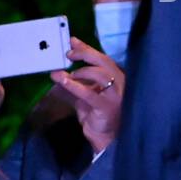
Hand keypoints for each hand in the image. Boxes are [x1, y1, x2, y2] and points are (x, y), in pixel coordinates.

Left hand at [49, 37, 123, 153]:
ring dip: (80, 71)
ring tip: (65, 74)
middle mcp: (120, 84)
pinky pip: (90, 94)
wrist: (104, 137)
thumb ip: (77, 81)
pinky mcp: (107, 107)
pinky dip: (75, 86)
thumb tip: (60, 69)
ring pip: (100, 74)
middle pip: (104, 62)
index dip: (87, 48)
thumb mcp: (86, 93)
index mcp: (116, 77)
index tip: (72, 41)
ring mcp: (116, 95)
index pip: (102, 58)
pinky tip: (63, 82)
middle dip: (85, 54)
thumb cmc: (96, 114)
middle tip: (68, 54)